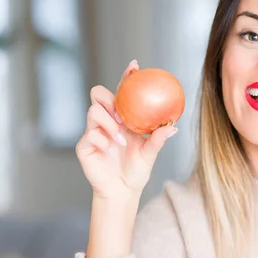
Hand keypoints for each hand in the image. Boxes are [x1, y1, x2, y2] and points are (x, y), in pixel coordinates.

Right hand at [75, 60, 178, 200]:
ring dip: (107, 121)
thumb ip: (158, 139)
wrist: (122, 191)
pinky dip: (100, 139)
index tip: (135, 67)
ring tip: (119, 136)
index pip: (123, 93)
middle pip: (99, 94)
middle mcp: (107, 121)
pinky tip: (109, 148)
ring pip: (93, 111)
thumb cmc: (136, 170)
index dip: (126, 77)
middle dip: (107, 96)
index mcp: (123, 118)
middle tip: (119, 110)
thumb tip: (173, 126)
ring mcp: (94, 132)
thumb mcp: (150, 154)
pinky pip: (89, 135)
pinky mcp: (84, 146)